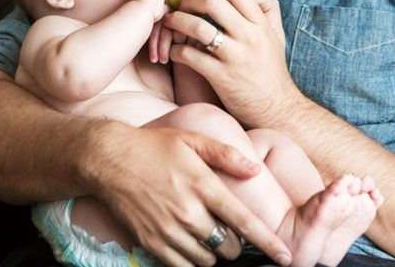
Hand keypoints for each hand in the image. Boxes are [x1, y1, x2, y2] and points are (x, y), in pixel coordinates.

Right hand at [85, 123, 291, 266]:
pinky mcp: (151, 242)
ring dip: (213, 254)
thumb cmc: (154, 147)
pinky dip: (191, 261)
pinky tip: (190, 246)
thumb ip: (226, 155)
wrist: (109, 160)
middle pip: (227, 247)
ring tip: (207, 237)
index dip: (269, 243)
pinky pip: (182, 266)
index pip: (245, 222)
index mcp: (204, 185)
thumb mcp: (192, 139)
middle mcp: (188, 211)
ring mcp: (168, 229)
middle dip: (234, 245)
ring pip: (206, 260)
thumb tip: (255, 170)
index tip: (286, 256)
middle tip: (227, 232)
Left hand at [162, 0, 303, 127]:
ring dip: (177, 21)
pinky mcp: (220, 77)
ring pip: (198, 27)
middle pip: (213, 2)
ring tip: (169, 21)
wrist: (276, 109)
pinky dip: (175, 50)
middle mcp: (249, 37)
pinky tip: (173, 49)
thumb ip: (270, 16)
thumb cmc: (272, 72)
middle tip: (181, 3)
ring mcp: (234, 57)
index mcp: (261, 24)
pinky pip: (190, 56)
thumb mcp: (277, 38)